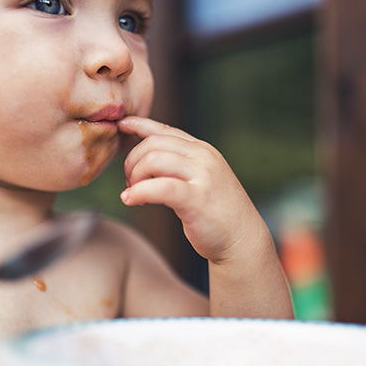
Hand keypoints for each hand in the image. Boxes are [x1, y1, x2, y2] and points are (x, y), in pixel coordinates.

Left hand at [118, 116, 262, 262]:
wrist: (242, 240)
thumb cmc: (216, 213)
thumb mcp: (200, 179)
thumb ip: (179, 165)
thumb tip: (145, 157)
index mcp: (202, 150)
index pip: (165, 130)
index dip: (140, 125)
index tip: (122, 125)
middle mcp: (203, 157)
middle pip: (153, 144)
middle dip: (132, 162)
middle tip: (130, 183)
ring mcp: (202, 176)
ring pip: (153, 161)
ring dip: (134, 177)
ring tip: (132, 193)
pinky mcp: (197, 199)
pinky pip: (159, 188)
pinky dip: (138, 192)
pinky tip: (129, 200)